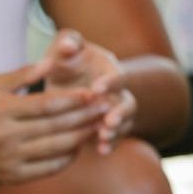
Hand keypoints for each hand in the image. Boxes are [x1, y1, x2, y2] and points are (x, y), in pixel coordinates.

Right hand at [0, 57, 108, 182]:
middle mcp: (5, 136)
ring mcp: (10, 159)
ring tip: (100, 126)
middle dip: (84, 116)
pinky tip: (80, 146)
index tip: (94, 92)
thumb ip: (23, 74)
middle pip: (55, 126)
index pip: (45, 104)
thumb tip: (51, 61)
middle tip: (106, 107)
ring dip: (82, 137)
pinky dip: (67, 158)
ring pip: (56, 149)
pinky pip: (49, 168)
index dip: (73, 99)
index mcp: (1, 110)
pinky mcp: (14, 177)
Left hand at [44, 28, 134, 154]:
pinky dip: (109, 144)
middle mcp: (117, 92)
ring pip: (124, 123)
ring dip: (116, 131)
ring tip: (103, 137)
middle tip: (109, 122)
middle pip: (128, 103)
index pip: (117, 76)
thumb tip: (68, 45)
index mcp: (109, 70)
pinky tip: (101, 151)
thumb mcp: (65, 48)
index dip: (110, 82)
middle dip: (120, 113)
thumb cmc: (66, 61)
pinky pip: (114, 138)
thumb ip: (67, 42)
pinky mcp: (108, 127)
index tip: (96, 89)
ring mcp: (115, 111)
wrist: (68, 79)